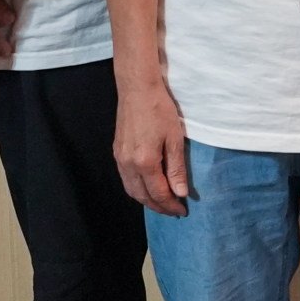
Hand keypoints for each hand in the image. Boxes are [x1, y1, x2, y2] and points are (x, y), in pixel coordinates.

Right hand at [115, 79, 190, 215]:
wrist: (137, 89)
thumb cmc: (160, 110)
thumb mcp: (174, 138)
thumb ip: (176, 168)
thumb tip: (180, 193)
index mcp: (144, 162)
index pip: (158, 193)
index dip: (171, 205)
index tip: (183, 211)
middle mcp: (128, 165)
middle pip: (142, 196)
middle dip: (158, 206)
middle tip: (174, 211)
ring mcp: (119, 159)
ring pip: (131, 190)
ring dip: (146, 200)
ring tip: (162, 202)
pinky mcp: (116, 152)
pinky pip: (126, 179)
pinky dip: (137, 189)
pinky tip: (147, 187)